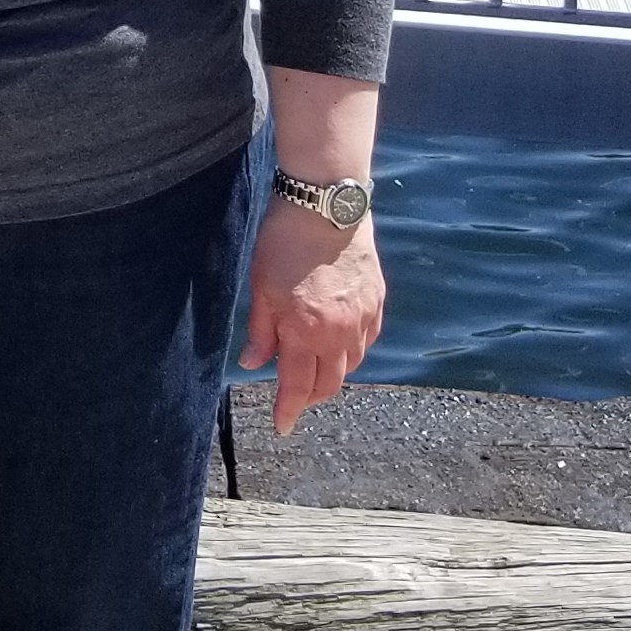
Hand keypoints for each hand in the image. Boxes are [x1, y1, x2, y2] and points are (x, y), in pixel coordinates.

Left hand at [238, 198, 382, 436]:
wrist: (326, 204)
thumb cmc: (284, 242)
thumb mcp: (261, 288)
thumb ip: (261, 332)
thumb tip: (253, 364)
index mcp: (306, 331)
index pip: (298, 386)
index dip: (289, 410)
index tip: (282, 426)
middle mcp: (340, 332)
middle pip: (330, 383)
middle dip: (311, 396)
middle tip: (294, 395)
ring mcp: (363, 316)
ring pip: (352, 364)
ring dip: (332, 373)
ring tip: (313, 366)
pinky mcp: (377, 300)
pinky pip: (367, 340)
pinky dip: (352, 350)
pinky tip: (338, 342)